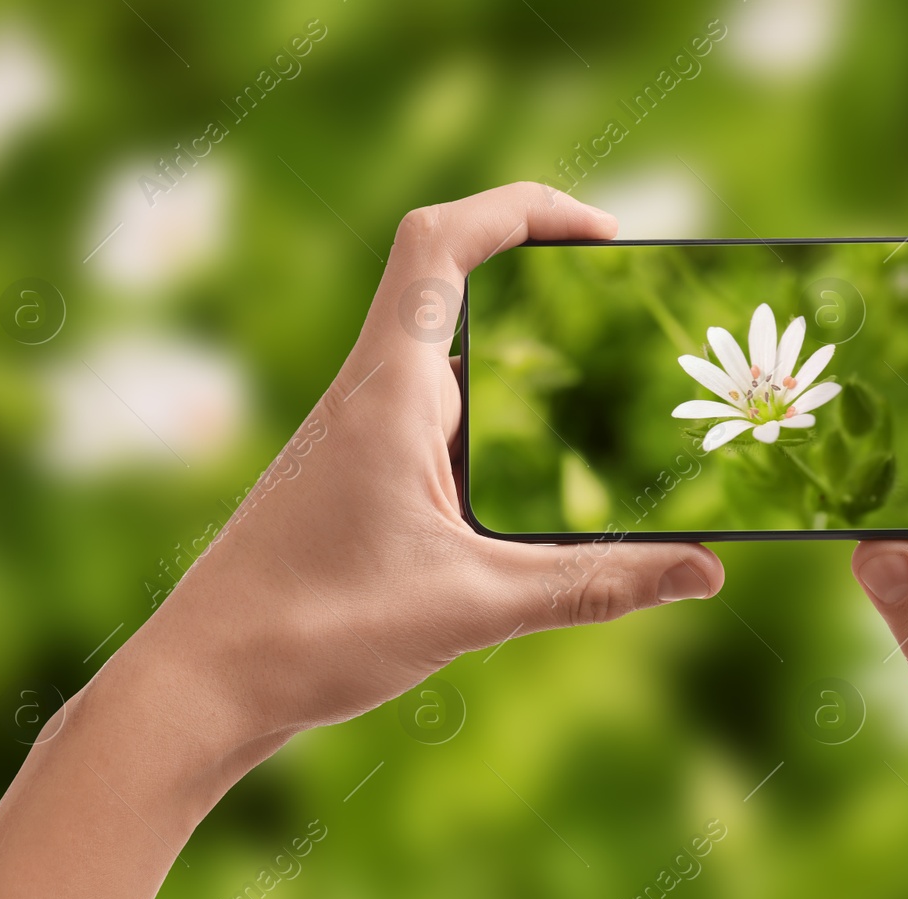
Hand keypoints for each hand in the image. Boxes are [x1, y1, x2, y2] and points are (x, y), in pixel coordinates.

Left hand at [0, 184, 725, 898]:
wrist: (202, 681)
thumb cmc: (316, 630)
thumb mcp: (477, 604)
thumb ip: (597, 584)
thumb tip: (706, 572)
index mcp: (392, 390)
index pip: (444, 241)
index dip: (526, 208)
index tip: (606, 235)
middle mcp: (371, 393)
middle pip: (454, 284)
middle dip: (545, 285)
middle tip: (628, 317)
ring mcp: (359, 433)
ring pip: (449, 358)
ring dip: (523, 361)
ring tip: (607, 401)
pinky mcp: (356, 476)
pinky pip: (436, 416)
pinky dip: (496, 422)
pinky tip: (539, 481)